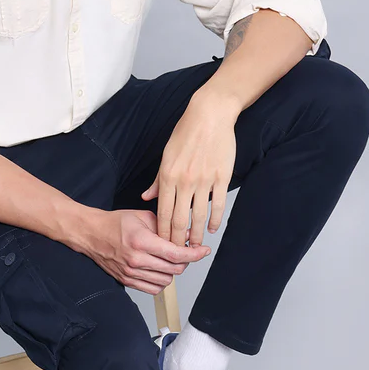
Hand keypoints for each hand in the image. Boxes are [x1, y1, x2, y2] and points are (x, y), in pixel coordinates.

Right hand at [81, 208, 209, 294]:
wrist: (92, 234)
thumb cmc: (115, 224)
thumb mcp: (143, 217)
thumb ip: (167, 227)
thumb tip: (188, 234)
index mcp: (141, 242)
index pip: (176, 254)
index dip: (194, 254)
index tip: (203, 251)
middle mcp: (136, 260)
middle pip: (174, 270)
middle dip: (185, 261)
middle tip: (184, 252)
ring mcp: (131, 273)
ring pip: (166, 281)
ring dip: (172, 271)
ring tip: (168, 259)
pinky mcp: (127, 281)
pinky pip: (153, 289)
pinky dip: (160, 281)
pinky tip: (158, 269)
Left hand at [141, 89, 240, 245]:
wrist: (210, 115)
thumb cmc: (186, 133)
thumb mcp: (166, 155)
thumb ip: (158, 180)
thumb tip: (147, 197)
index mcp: (168, 176)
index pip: (162, 213)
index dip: (162, 233)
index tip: (162, 245)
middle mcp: (184, 181)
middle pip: (179, 220)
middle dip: (177, 240)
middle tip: (178, 254)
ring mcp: (204, 180)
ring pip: (199, 217)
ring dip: (197, 235)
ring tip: (195, 245)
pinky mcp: (221, 177)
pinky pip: (217, 205)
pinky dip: (215, 220)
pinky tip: (212, 228)